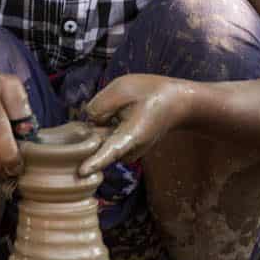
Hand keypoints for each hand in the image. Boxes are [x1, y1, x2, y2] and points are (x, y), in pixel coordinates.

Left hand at [78, 75, 195, 175]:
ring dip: (103, 128)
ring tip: (124, 110)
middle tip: (115, 109)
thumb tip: (89, 122)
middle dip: (94, 131)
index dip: (95, 161)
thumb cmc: (152, 92)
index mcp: (132, 135)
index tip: (82, 172)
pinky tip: (122, 116)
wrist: (177, 103)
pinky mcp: (127, 151)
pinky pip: (108, 141)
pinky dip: (109, 130)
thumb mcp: (123, 88)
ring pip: (103, 142)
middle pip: (99, 145)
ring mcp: (130, 153)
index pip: (110, 151)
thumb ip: (101, 105)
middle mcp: (131, 150)